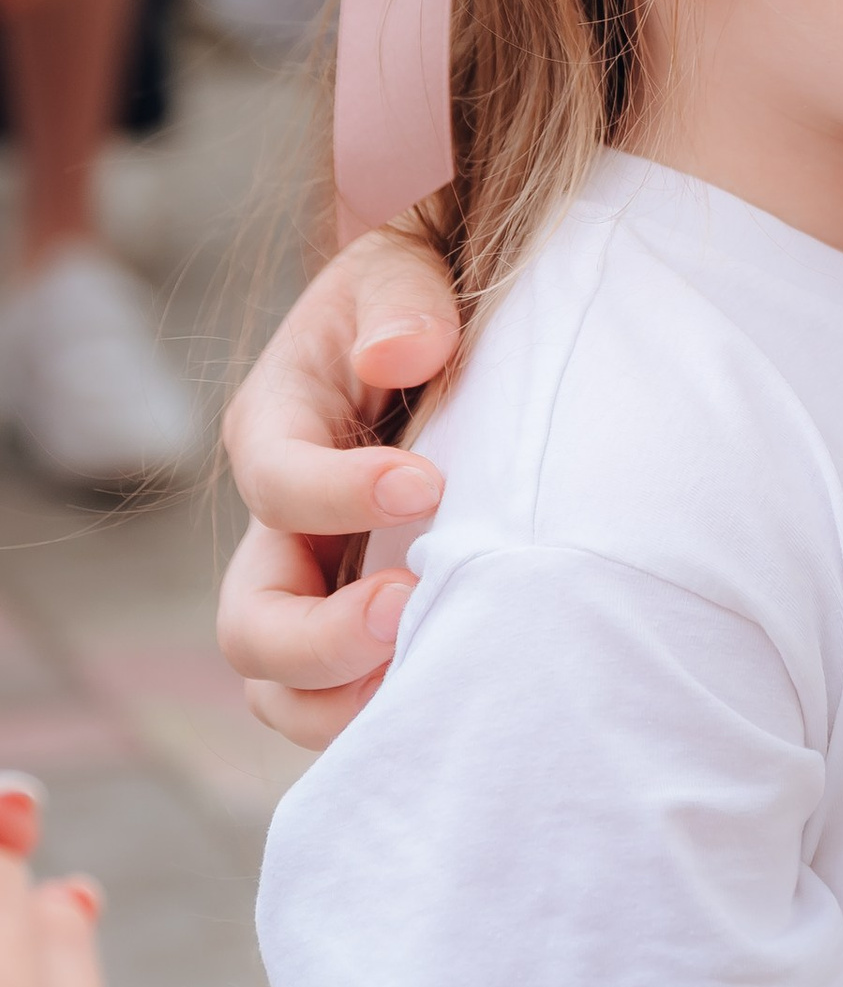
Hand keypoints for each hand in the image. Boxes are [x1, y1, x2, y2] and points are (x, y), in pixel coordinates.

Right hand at [217, 229, 460, 746]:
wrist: (434, 322)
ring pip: (283, 685)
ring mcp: (315, 578)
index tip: (428, 485)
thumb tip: (401, 352)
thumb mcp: (400, 271)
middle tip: (407, 613)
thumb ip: (402, 302)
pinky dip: (376, 715)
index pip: (276, 480)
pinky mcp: (360, 611)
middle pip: (251, 622)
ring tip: (422, 689)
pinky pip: (345, 692)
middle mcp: (279, 519)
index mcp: (275, 425)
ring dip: (341, 704)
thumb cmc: (414, 295)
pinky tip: (447, 699)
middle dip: (320, 640)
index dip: (339, 493)